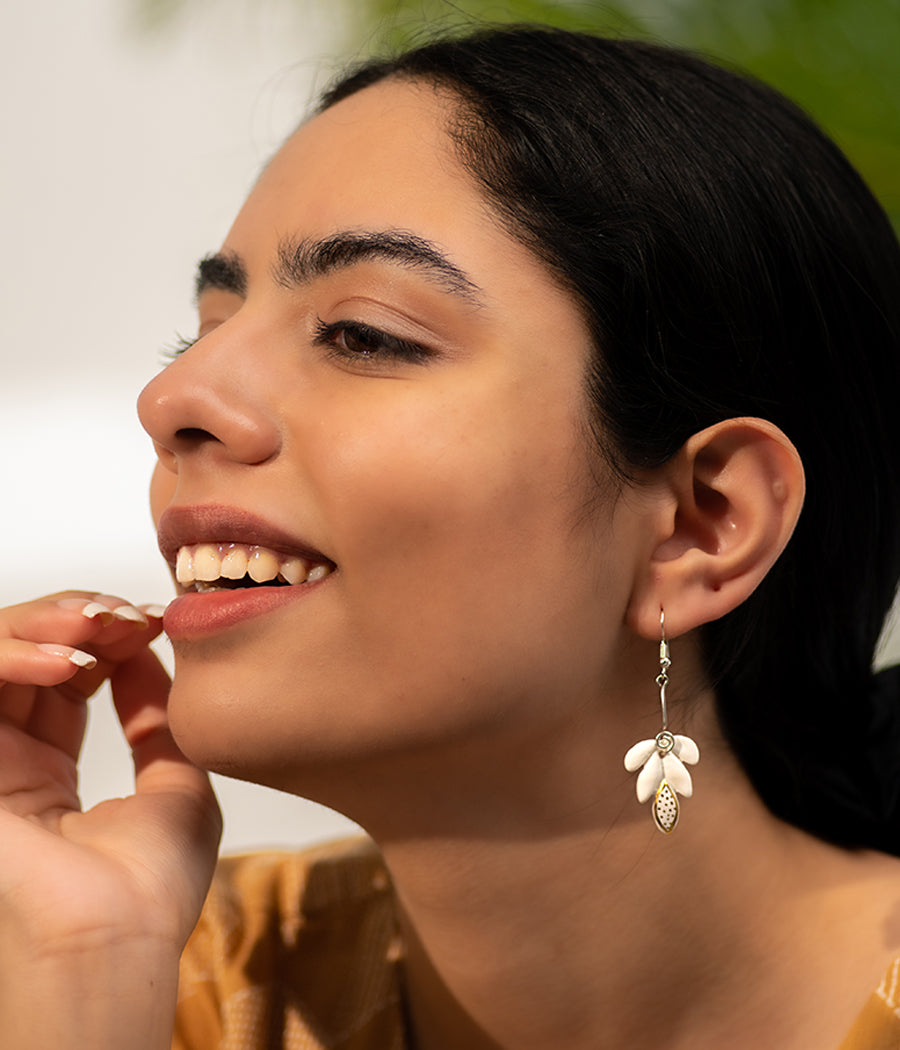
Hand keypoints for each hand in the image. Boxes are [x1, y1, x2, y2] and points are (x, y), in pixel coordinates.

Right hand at [0, 592, 221, 1047]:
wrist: (118, 938)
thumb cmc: (150, 883)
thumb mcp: (177, 778)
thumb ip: (157, 717)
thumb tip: (147, 654)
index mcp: (49, 769)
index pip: (63, 672)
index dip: (104, 636)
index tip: (151, 621)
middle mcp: (8, 760)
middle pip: (25, 654)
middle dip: (75, 618)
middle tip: (124, 616)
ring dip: (44, 625)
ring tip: (96, 627)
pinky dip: (14, 656)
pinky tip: (68, 662)